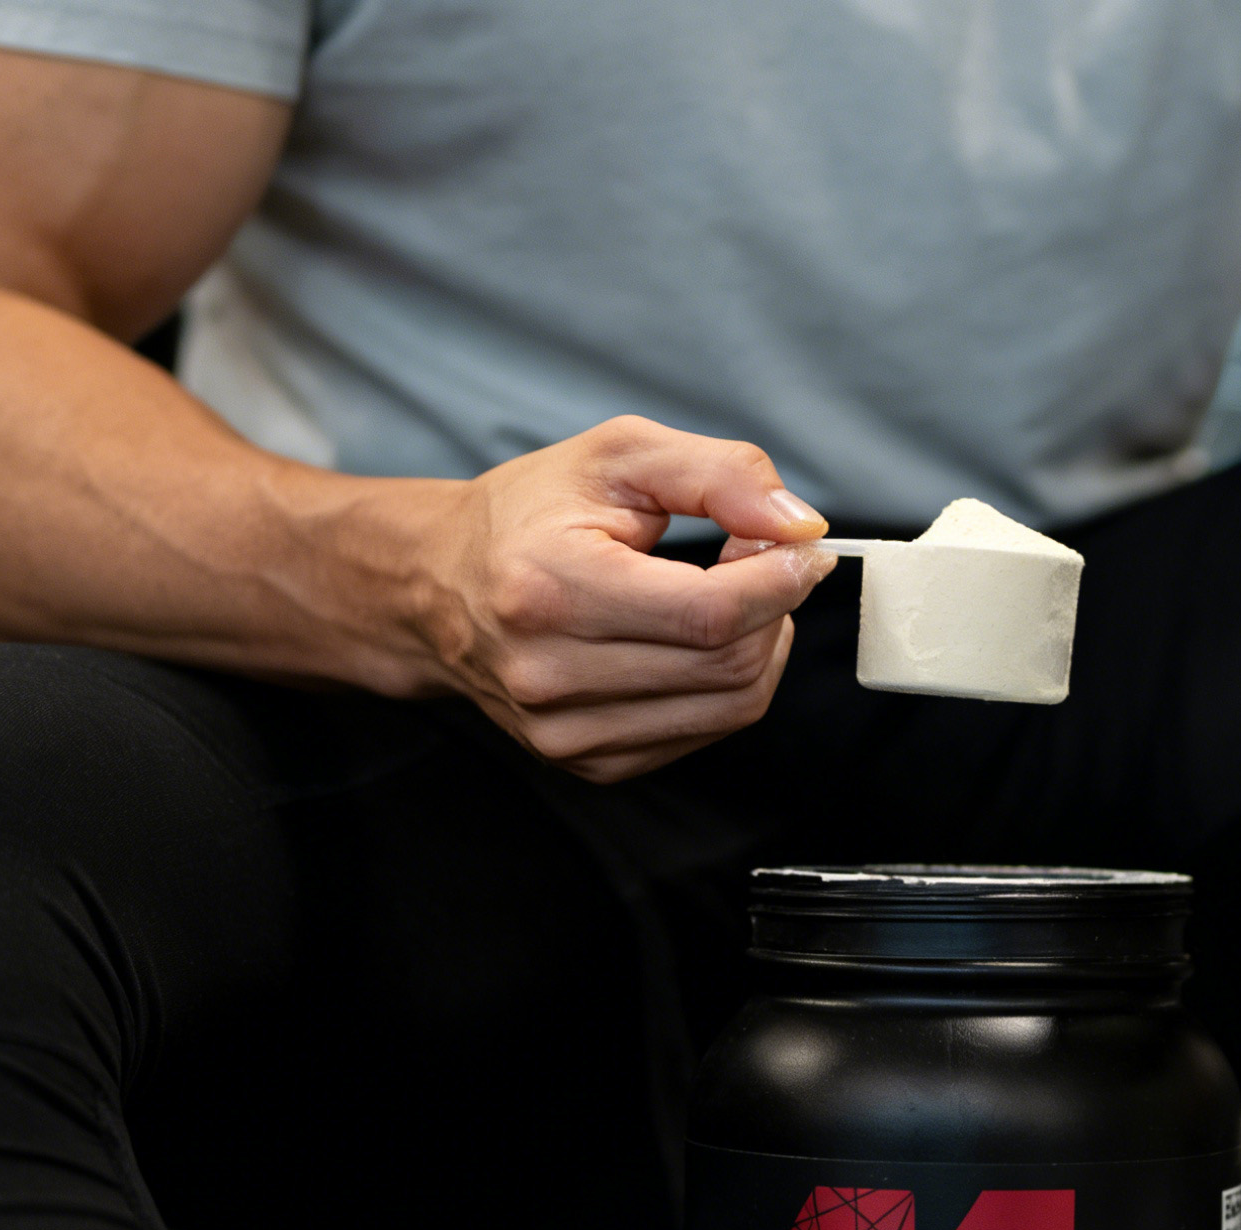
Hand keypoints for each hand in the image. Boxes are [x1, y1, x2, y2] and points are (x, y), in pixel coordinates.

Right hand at [404, 415, 834, 782]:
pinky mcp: (588, 761)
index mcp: (551, 589)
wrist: (440, 585)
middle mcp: (550, 674)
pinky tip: (695, 639)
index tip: (799, 547)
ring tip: (729, 595)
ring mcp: (566, 732)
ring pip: (731, 707)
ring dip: (758, 646)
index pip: (711, 614)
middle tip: (759, 560)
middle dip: (772, 606)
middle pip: (730, 664)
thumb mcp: (619, 456)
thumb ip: (718, 474)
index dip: (780, 579)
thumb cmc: (529, 513)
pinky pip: (705, 730)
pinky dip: (726, 683)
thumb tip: (800, 525)